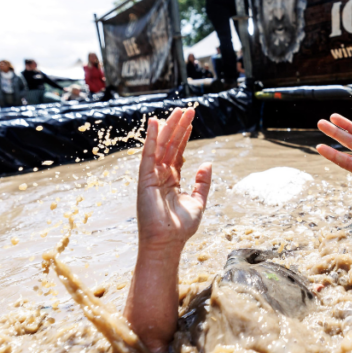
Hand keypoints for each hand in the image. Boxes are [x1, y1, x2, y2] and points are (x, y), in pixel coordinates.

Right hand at [136, 107, 211, 252]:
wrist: (168, 243)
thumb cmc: (181, 227)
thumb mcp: (198, 201)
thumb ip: (202, 182)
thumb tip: (206, 162)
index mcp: (172, 180)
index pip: (178, 153)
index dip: (184, 136)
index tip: (190, 121)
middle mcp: (161, 175)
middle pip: (171, 146)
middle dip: (179, 127)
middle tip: (187, 110)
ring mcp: (152, 176)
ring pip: (161, 146)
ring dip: (169, 128)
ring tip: (178, 111)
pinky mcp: (145, 179)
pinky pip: (148, 155)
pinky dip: (151, 138)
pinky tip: (156, 123)